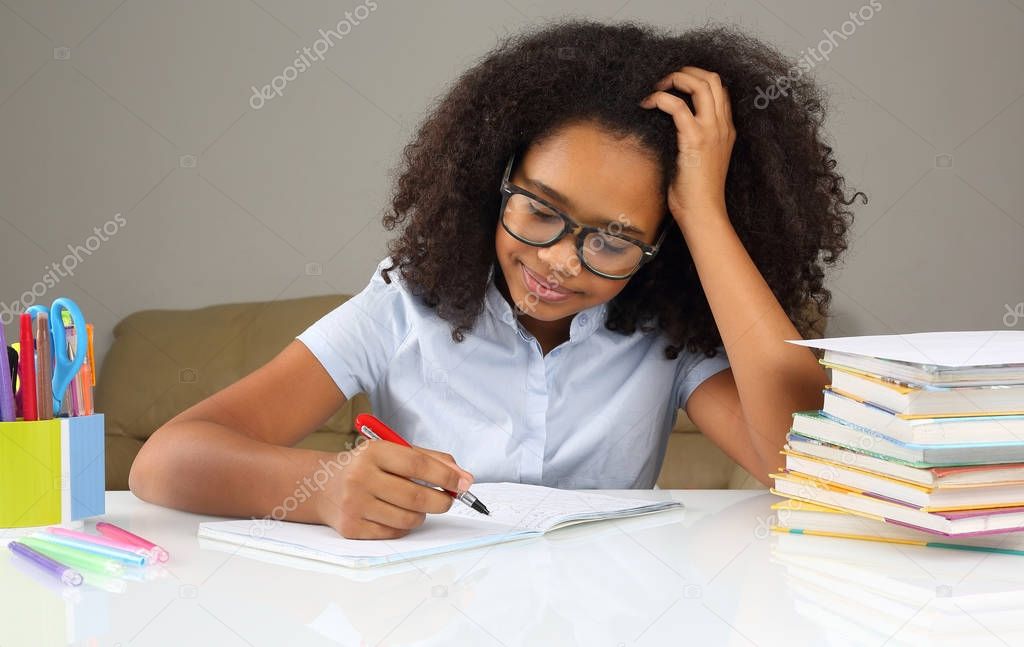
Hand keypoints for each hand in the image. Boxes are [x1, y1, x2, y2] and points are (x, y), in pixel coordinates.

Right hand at [318, 441, 473, 538]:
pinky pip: (393, 533)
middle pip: (416, 496)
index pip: (418, 465)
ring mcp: (354, 504)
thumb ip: (431, 460)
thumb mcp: (394, 453)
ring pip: (408, 519)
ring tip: (416, 506)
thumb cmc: (367, 467)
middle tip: (448, 500)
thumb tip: (465, 478)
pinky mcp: (352, 528)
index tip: (464, 483)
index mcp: (373, 452)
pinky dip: (404, 527)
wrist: (321, 485)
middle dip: (442, 501)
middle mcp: (360, 477)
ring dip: (422, 515)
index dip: (446, 476)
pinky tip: (396, 514)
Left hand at [639, 66, 735, 229]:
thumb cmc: (695, 193)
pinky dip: (660, 98)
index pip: (719, 89)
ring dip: (675, 79)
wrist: (704, 213)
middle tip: (663, 80)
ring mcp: (711, 131)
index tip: (675, 84)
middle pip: (713, 79)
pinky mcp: (695, 140)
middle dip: (686, 71)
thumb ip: (692, 139)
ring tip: (656, 87)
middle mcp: (722, 126)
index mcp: (726, 129)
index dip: (697, 78)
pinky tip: (648, 104)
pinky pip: (677, 107)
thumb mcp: (698, 159)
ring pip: (700, 84)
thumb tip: (667, 126)